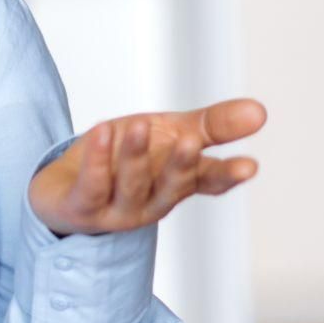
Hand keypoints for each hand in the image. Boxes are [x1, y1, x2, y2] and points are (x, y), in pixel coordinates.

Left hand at [27, 98, 266, 236]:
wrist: (63, 186)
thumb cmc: (122, 159)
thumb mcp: (170, 134)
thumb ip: (212, 125)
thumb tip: (259, 111)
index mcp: (177, 183)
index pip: (209, 182)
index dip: (228, 175)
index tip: (250, 166)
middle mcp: (152, 202)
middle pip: (172, 186)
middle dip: (181, 165)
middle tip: (192, 141)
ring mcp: (118, 211)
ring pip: (130, 185)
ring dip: (135, 156)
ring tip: (138, 124)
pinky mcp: (83, 210)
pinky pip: (91, 186)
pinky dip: (97, 160)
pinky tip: (100, 132)